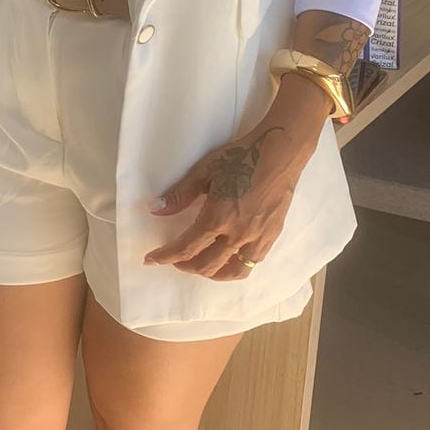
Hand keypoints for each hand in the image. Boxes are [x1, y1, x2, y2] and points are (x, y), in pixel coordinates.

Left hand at [143, 108, 318, 281]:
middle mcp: (237, 235)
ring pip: (233, 272)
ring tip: (201, 265)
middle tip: (174, 259)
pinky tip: (229, 257)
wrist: (279, 155)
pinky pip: (252, 262)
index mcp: (217, 218)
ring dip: (213, 274)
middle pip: (207, 265)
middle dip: (185, 266)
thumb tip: (155, 209)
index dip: (165, 256)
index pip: (186, 248)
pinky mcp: (272, 236)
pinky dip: (236, 266)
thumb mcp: (204, 171)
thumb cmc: (240, 158)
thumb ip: (180, 194)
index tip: (151, 260)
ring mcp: (257, 239)